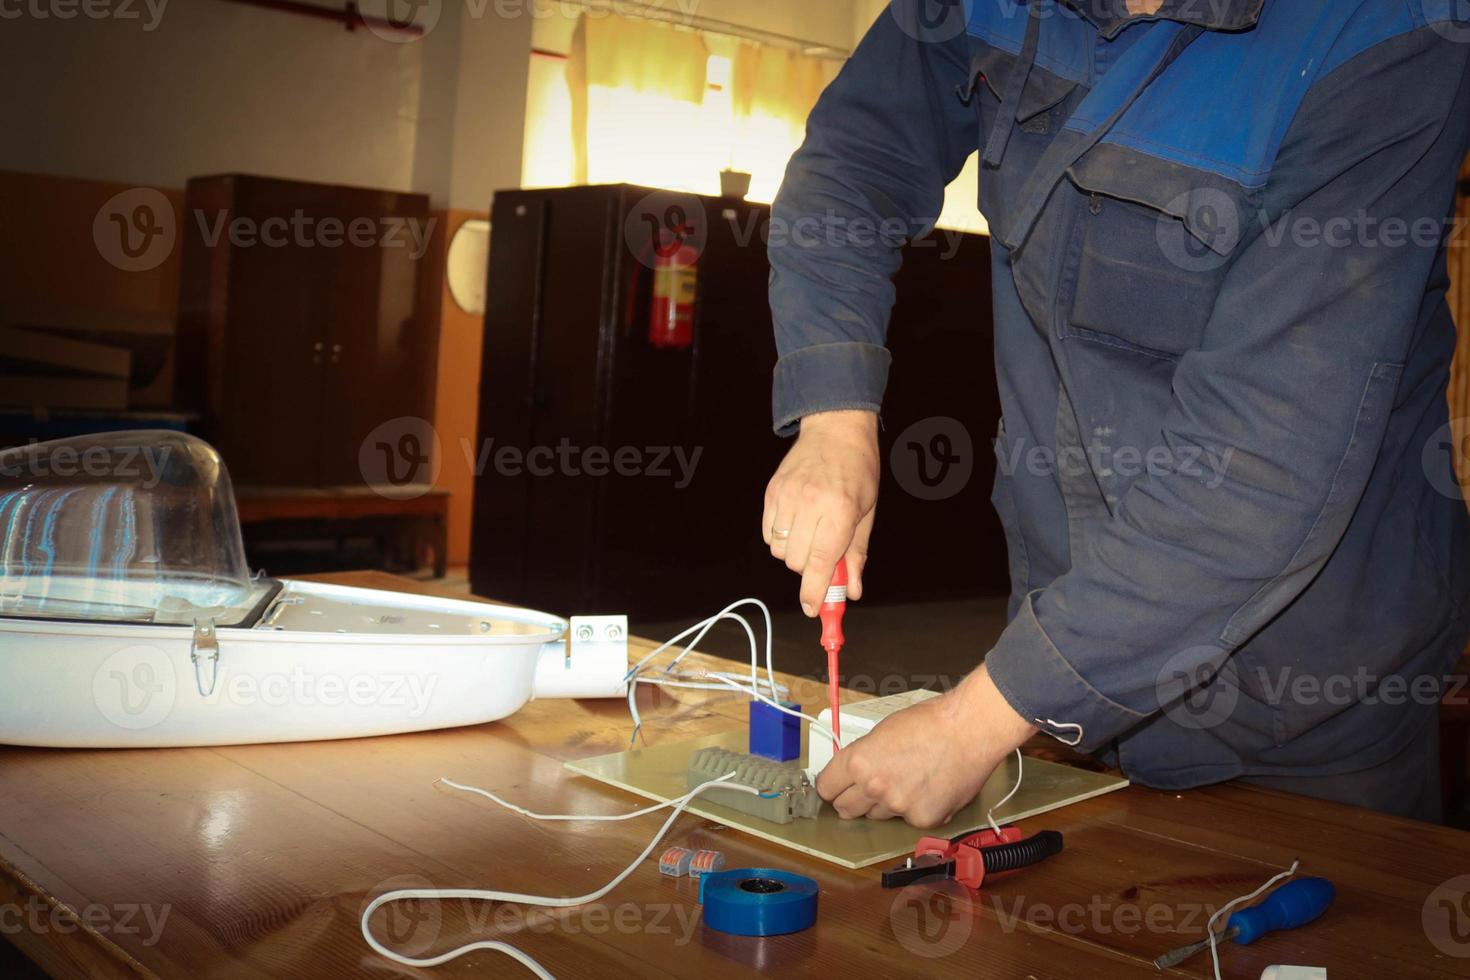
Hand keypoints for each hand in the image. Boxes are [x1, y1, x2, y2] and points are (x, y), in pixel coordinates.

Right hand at [762, 410, 878, 614]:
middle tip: (823, 557)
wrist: (835, 430)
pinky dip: (779, 538)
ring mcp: (786, 497)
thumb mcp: (867, 513)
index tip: (813, 608)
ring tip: (810, 534)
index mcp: (839, 511)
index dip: (815, 592)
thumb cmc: (858, 471)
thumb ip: (856, 554)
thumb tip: (852, 591)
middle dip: (809, 569)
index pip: (820, 564)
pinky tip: (796, 524)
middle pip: (795, 562)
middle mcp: (809, 504)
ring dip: (793, 553)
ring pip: (778, 550)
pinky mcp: (771, 492)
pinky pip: (767, 533)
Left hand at [814, 664, 1038, 827]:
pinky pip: (909, 820)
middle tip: (869, 789)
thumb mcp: (883, 731)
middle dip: (853, 800)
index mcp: (858, 761)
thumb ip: (865, 756)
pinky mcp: (923, 819)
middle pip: (846, 809)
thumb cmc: (930, 722)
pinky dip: (917, 809)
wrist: (970, 730)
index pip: (827, 788)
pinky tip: (931, 788)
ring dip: (886, 805)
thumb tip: (857, 773)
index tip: (837, 787)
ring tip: (909, 781)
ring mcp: (898, 807)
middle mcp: (874, 787)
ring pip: (878, 816)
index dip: (832, 786)